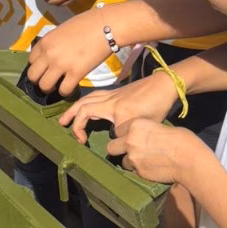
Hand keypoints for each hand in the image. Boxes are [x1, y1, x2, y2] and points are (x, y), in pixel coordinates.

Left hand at [26, 7, 113, 96]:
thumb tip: (50, 56)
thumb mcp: (61, 31)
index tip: (45, 68)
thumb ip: (52, 44)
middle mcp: (49, 54)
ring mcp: (61, 65)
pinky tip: (71, 86)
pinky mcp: (76, 74)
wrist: (104, 26)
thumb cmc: (85, 24)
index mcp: (44, 42)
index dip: (38, 66)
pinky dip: (66, 92)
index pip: (30, 61)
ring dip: (51, 88)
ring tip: (59, 85)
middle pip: (33, 76)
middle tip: (49, 80)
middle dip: (40, 80)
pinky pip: (64, 91)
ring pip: (45, 86)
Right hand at [59, 74, 180, 142]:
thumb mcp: (141, 124)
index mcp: (112, 107)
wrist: (165, 85)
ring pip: (88, 98)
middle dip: (70, 114)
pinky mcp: (118, 93)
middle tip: (62, 124)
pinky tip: (88, 108)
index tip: (83, 142)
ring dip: (76, 107)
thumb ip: (123, 133)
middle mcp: (109, 99)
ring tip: (68, 116)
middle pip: (83, 104)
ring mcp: (113, 94)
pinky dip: (87, 102)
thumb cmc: (156, 105)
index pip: (85, 115)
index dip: (78, 129)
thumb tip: (111, 139)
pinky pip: (96, 96)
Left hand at [108, 117, 201, 183]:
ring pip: (122, 161)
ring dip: (130, 161)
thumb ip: (145, 132)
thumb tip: (143, 137)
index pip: (118, 130)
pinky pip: (133, 172)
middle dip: (119, 149)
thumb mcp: (158, 126)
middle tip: (130, 151)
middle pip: (111, 147)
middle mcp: (129, 140)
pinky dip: (138, 170)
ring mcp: (132, 158)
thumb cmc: (180, 138)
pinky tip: (150, 168)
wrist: (188, 158)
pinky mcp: (138, 172)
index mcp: (135, 125)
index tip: (131, 138)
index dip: (124, 135)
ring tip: (143, 161)